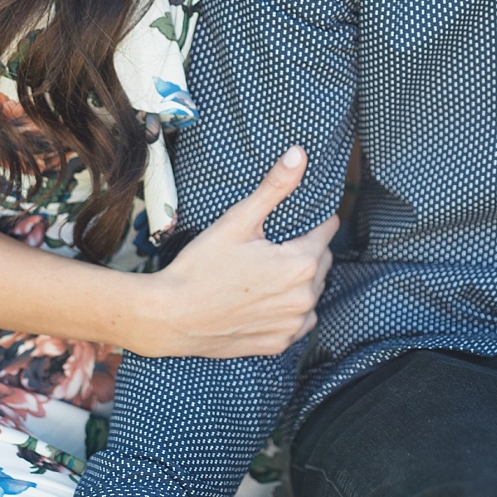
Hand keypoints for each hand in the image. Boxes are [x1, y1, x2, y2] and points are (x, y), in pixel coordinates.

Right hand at [122, 147, 337, 359]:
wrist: (168, 318)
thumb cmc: (200, 266)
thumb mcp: (237, 220)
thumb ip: (275, 187)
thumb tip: (300, 153)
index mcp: (302, 263)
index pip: (327, 229)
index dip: (309, 221)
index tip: (286, 224)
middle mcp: (306, 296)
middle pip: (321, 260)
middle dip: (301, 250)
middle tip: (266, 249)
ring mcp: (294, 324)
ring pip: (311, 290)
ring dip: (297, 281)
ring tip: (260, 275)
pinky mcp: (281, 343)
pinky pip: (298, 320)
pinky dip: (287, 310)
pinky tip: (260, 301)